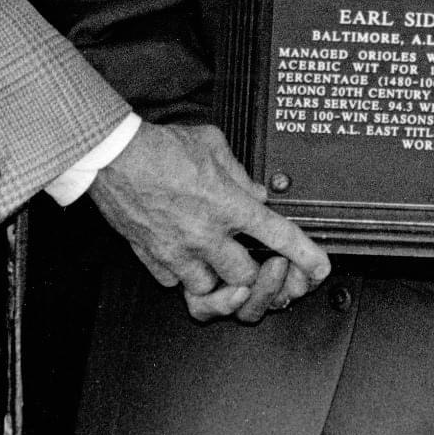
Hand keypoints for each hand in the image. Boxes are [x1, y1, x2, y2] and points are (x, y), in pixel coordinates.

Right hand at [88, 121, 328, 323]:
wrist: (113, 157)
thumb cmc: (161, 147)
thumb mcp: (213, 143)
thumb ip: (240, 173)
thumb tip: (258, 192)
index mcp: (228, 204)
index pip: (278, 236)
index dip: (306, 256)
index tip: (320, 267)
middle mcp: (206, 234)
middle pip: (246, 276)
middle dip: (255, 272)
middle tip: (255, 261)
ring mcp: (178, 251)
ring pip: (211, 290)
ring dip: (220, 281)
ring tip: (220, 263)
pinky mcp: (153, 259)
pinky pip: (175, 285)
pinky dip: (185, 277)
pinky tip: (188, 259)